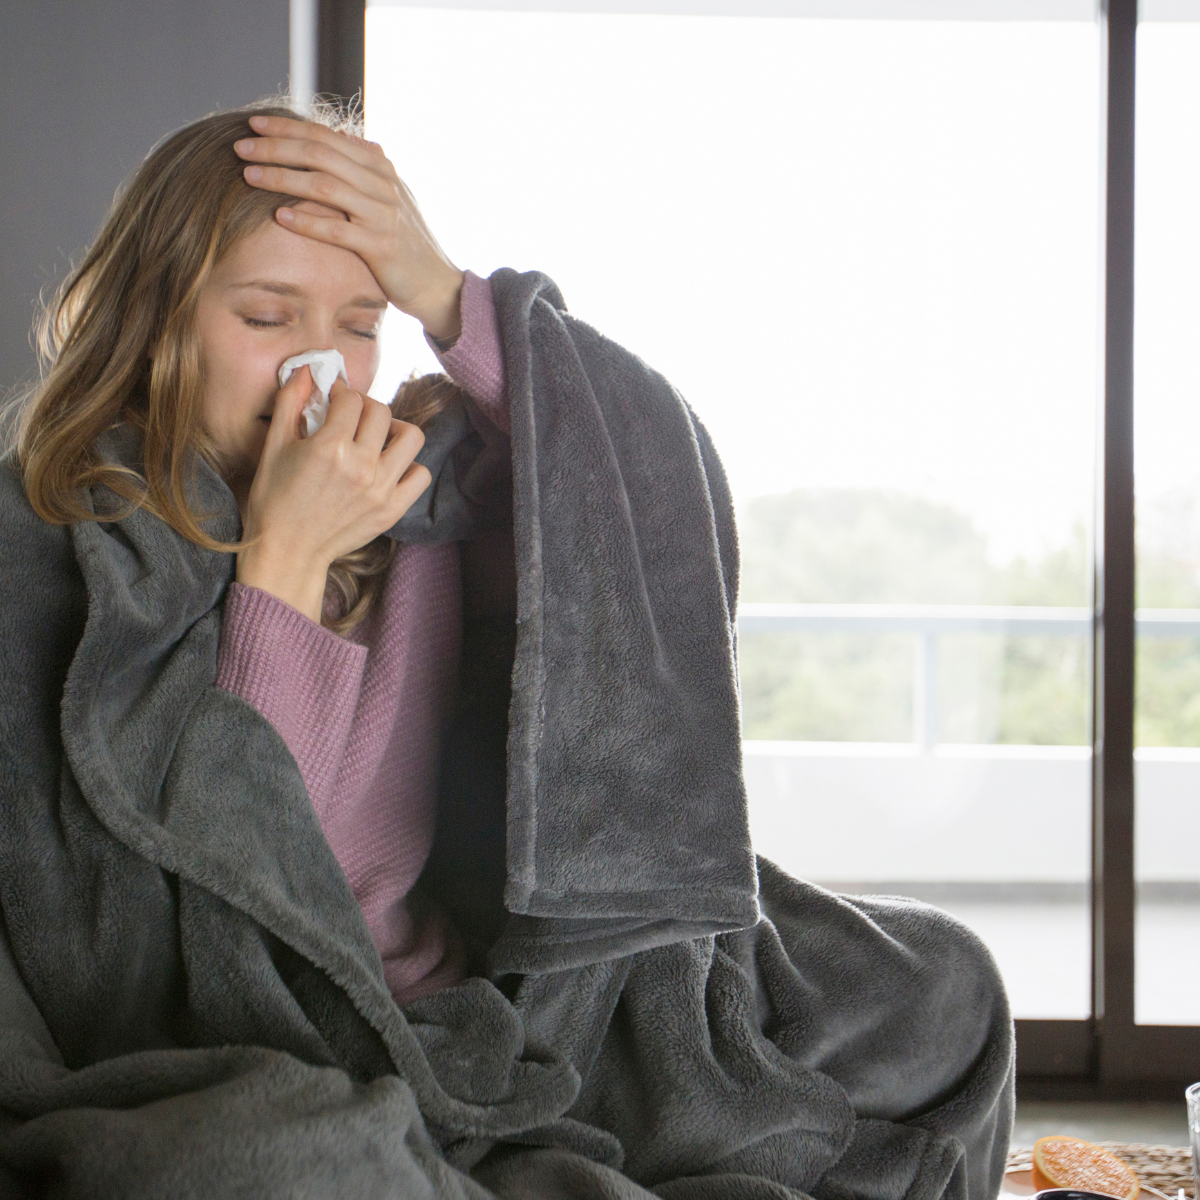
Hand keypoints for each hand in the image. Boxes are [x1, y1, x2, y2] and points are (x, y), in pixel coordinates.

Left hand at [234, 114, 464, 340]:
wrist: (438, 284)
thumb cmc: (405, 243)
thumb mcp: (388, 197)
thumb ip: (363, 168)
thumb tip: (339, 138)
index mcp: (380, 166)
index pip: (326, 136)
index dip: (287, 127)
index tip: (253, 124)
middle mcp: (383, 183)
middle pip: (320, 154)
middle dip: (276, 147)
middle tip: (239, 147)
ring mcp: (384, 213)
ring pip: (325, 186)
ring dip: (282, 178)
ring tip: (249, 176)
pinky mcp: (382, 246)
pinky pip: (338, 229)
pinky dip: (308, 221)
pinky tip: (280, 216)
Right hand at [237, 366, 431, 621]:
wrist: (287, 550)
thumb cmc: (274, 499)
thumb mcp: (273, 446)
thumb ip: (289, 403)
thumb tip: (308, 370)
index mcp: (330, 446)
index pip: (351, 399)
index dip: (341, 392)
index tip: (333, 399)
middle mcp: (361, 466)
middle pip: (381, 412)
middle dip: (365, 407)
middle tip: (352, 416)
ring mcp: (381, 489)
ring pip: (411, 437)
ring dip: (395, 430)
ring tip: (378, 437)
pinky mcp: (393, 510)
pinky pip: (420, 475)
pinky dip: (410, 466)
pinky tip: (388, 466)